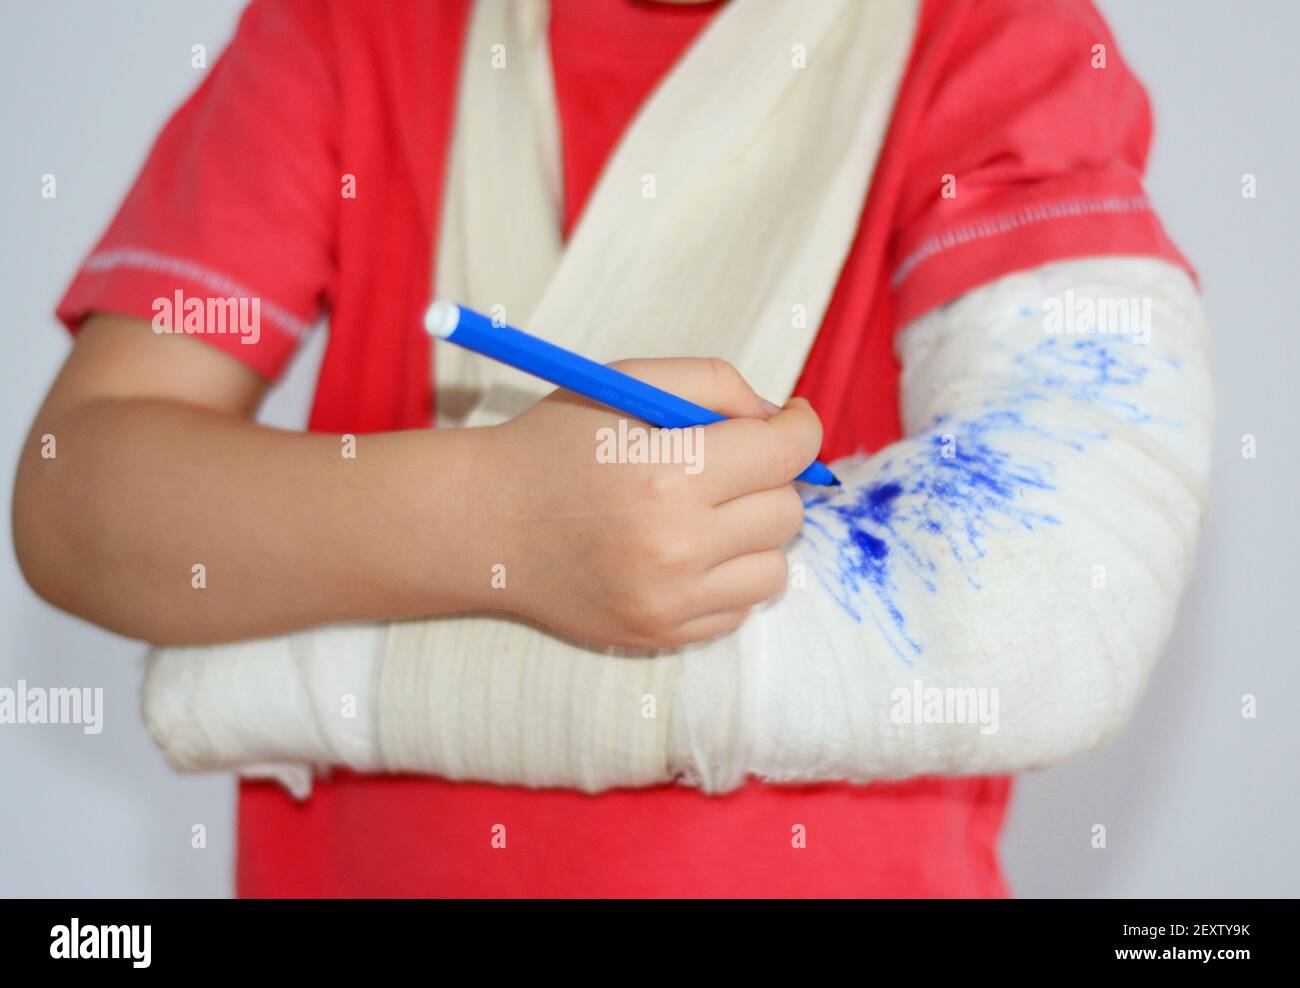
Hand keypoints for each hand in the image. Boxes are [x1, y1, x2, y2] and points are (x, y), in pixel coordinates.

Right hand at [479, 358, 823, 647]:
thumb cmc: (556, 444)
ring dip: (754, 534)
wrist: (486, 525)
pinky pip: (740, 607)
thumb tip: (783, 420)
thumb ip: (715, 384)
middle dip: (768, 478)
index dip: (799, 429)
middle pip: (787, 510)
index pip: (786, 453)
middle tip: (726, 465)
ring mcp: (671, 599)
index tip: (789, 422)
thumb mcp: (627, 383)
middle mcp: (677, 544)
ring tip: (706, 513)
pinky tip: (684, 552)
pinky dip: (726, 577)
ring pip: (774, 567)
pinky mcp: (663, 634)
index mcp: (670, 472)